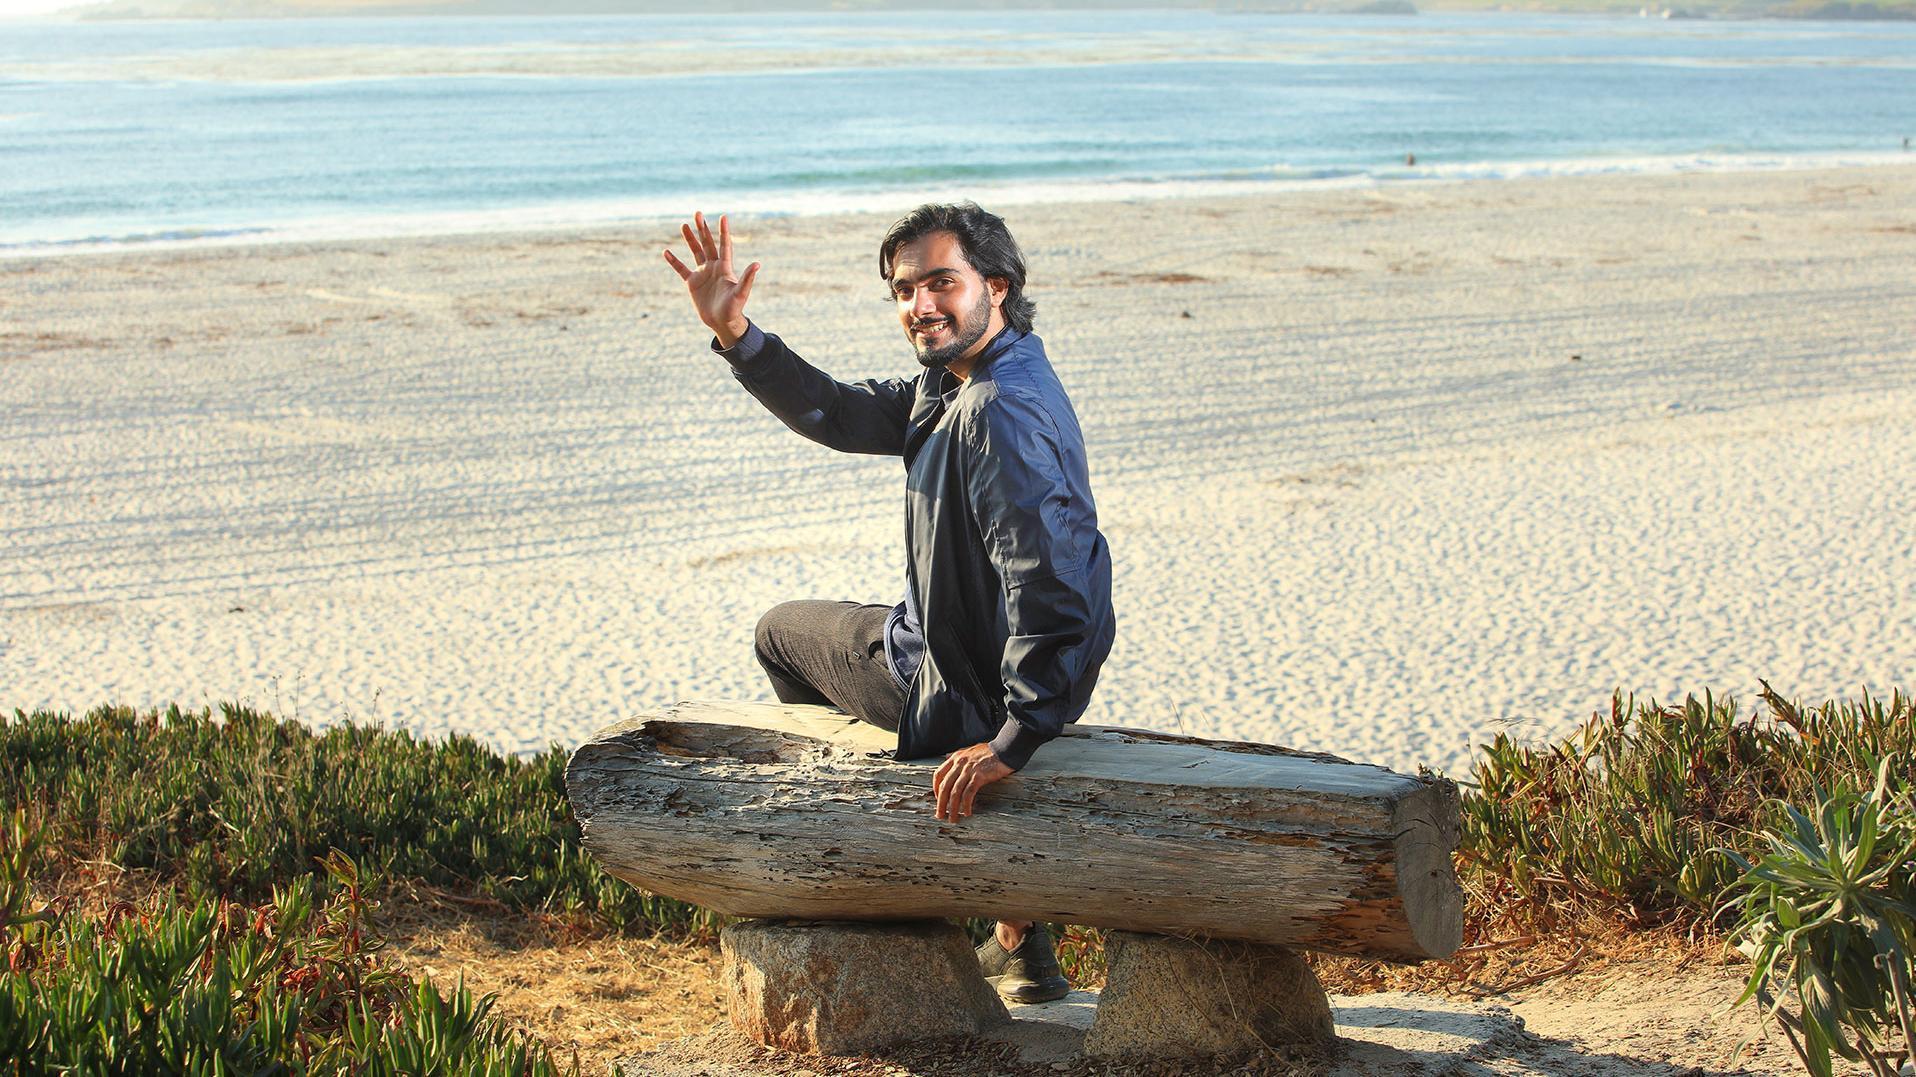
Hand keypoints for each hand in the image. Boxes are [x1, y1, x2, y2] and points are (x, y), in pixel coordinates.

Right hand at [662, 211, 759, 347]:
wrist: (722, 322)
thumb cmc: (734, 308)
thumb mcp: (741, 293)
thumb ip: (747, 278)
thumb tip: (757, 264)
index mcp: (725, 267)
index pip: (724, 245)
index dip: (723, 231)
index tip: (723, 216)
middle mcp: (714, 267)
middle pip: (707, 243)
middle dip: (702, 228)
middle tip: (697, 213)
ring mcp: (703, 274)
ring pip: (695, 252)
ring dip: (689, 239)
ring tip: (683, 225)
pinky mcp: (692, 283)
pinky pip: (681, 269)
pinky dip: (674, 261)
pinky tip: (666, 252)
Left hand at [931, 742, 1012, 822]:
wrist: (1005, 749)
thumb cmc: (990, 751)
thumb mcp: (970, 750)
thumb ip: (958, 756)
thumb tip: (947, 757)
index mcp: (956, 757)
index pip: (938, 774)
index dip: (935, 789)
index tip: (938, 799)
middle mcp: (959, 763)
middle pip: (944, 786)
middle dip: (941, 803)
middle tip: (940, 815)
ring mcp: (969, 770)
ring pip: (955, 792)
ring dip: (952, 808)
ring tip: (953, 819)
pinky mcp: (979, 776)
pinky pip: (968, 794)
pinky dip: (966, 805)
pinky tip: (967, 812)